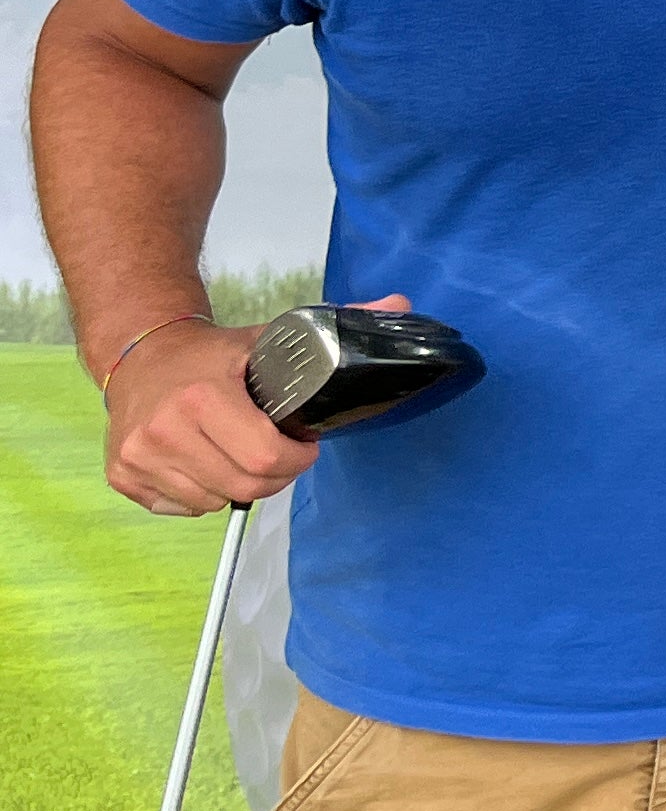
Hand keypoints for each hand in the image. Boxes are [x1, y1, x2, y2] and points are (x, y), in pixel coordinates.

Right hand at [98, 294, 403, 516]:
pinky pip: (182, 507)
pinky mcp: (122, 476)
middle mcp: (163, 431)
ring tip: (239, 452)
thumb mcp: (272, 335)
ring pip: (213, 502)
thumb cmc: (213, 353)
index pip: (264, 459)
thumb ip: (337, 323)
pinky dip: (202, 493)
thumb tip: (400, 302)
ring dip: (237, 485)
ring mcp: (138, 457)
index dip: (296, 459)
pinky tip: (206, 461)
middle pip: (244, 487)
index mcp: (202, 397)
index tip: (303, 444)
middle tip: (278, 453)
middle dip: (274, 476)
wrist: (140, 353)